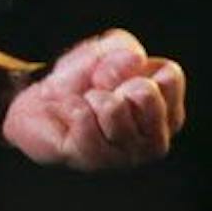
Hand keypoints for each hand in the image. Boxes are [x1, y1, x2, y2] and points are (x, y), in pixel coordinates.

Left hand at [1, 28, 186, 170]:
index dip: (138, 64)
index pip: (170, 77)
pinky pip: (84, 119)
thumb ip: (126, 50)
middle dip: (117, 81)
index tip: (121, 74)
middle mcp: (154, 140)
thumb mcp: (109, 50)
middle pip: (146, 94)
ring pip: (113, 108)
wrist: (41, 98)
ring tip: (87, 103)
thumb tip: (135, 62)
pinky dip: (72, 106)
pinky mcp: (91, 160)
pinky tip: (71, 113)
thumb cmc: (85, 77)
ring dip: (92, 96)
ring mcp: (124, 157)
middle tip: (102, 91)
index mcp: (168, 113)